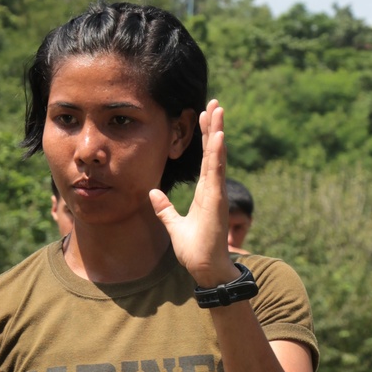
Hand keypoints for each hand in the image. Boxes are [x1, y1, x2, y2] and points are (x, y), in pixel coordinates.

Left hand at [149, 100, 238, 287]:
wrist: (205, 268)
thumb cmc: (195, 249)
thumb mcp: (174, 225)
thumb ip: (164, 208)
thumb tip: (153, 193)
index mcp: (206, 192)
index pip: (206, 158)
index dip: (205, 137)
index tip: (203, 116)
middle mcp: (214, 188)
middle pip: (214, 151)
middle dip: (213, 126)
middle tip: (213, 103)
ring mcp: (217, 193)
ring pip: (217, 156)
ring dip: (217, 132)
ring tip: (217, 110)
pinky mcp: (217, 201)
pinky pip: (217, 173)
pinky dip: (218, 154)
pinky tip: (218, 136)